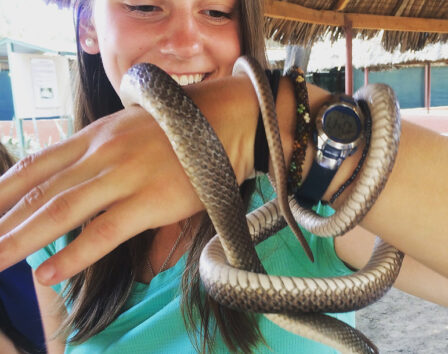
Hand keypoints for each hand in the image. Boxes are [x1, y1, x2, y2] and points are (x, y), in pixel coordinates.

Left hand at [0, 106, 200, 284]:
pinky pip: (103, 232)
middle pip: (40, 191)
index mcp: (97, 135)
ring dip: (21, 239)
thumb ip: (111, 164)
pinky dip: (72, 256)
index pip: (37, 163)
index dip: (4, 190)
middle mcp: (102, 152)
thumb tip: (91, 186)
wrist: (228, 119)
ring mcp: (125, 175)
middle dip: (2, 220)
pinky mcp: (150, 200)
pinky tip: (48, 274)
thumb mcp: (137, 134)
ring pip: (61, 211)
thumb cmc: (183, 129)